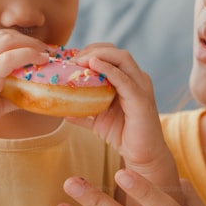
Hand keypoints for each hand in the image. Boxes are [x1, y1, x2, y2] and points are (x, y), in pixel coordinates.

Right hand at [0, 29, 48, 148]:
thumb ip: (8, 93)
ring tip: (45, 54)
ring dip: (30, 45)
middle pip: (3, 35)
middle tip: (44, 50)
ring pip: (7, 41)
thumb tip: (32, 95)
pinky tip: (40, 61)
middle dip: (27, 39)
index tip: (33, 48)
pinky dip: (28, 55)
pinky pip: (10, 58)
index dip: (16, 39)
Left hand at [67, 45, 180, 200]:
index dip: (90, 52)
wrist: (142, 155)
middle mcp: (137, 78)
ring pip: (122, 58)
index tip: (70, 59)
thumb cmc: (124, 135)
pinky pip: (124, 79)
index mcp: (129, 79)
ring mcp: (141, 87)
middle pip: (115, 52)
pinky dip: (108, 69)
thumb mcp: (99, 120)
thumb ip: (84, 112)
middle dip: (92, 50)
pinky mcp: (141, 99)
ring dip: (98, 55)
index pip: (110, 54)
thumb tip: (63, 111)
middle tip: (71, 60)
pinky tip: (93, 65)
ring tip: (79, 61)